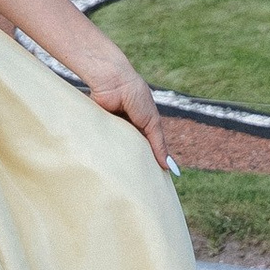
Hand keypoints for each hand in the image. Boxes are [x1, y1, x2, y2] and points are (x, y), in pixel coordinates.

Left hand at [86, 51, 173, 176]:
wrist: (112, 82)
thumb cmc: (136, 97)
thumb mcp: (152, 123)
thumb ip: (159, 145)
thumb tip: (171, 168)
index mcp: (143, 126)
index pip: (148, 150)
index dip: (151, 164)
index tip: (154, 183)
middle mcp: (127, 128)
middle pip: (131, 152)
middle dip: (134, 166)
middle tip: (137, 187)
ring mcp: (113, 129)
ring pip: (116, 151)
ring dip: (119, 161)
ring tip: (122, 183)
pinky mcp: (99, 128)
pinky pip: (103, 144)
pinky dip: (105, 153)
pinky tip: (108, 169)